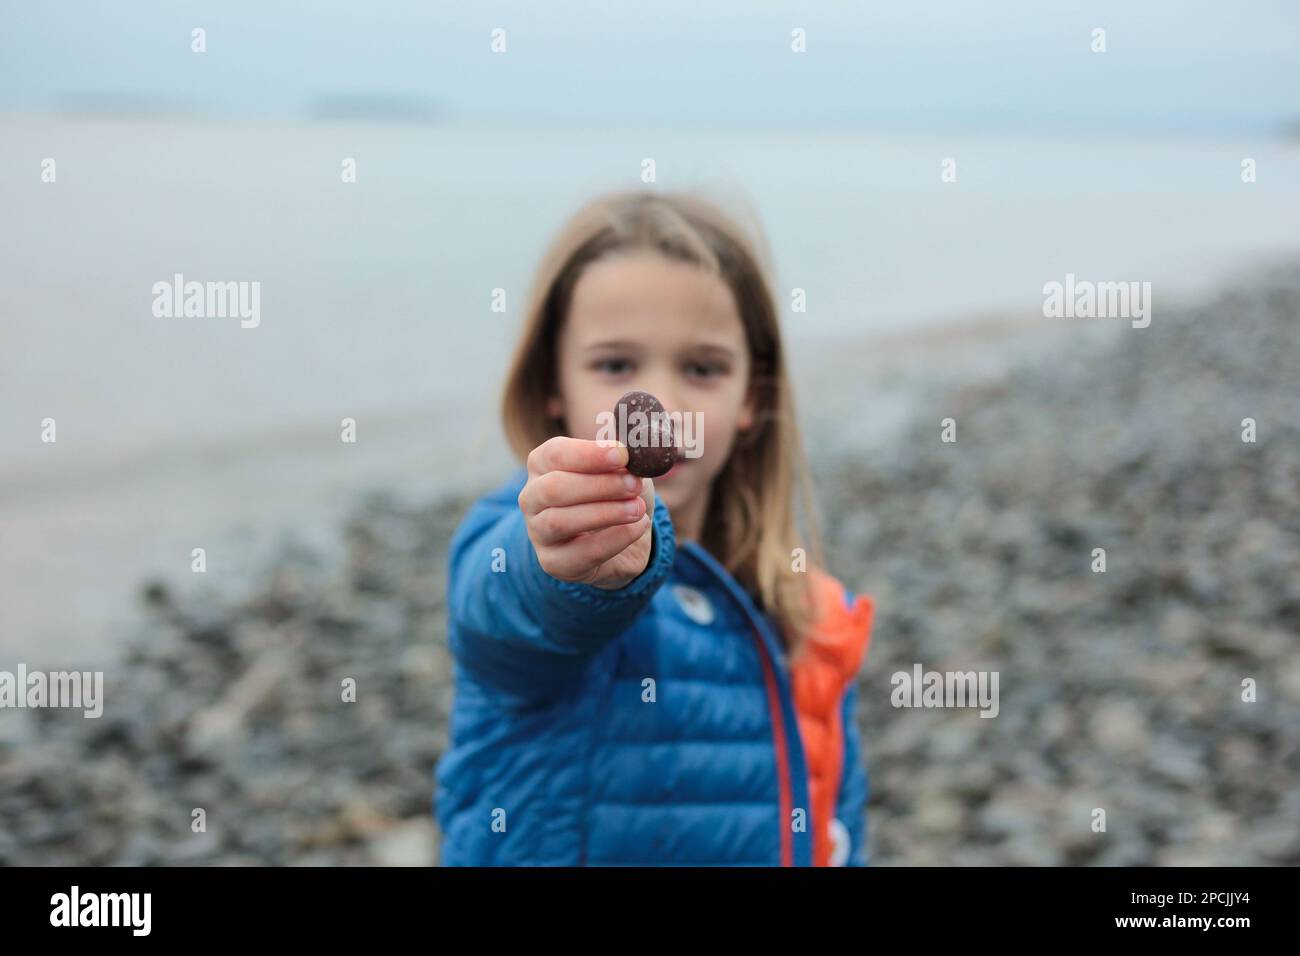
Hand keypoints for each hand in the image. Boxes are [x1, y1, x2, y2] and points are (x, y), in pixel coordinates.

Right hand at [518, 436, 656, 589]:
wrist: (623, 541)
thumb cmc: (617, 496)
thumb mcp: (624, 469)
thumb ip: (626, 456)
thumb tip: (638, 446)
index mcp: (543, 464)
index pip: (555, 454)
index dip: (589, 454)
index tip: (623, 455)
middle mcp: (532, 497)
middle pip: (554, 488)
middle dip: (599, 485)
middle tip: (634, 485)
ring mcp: (538, 532)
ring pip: (560, 521)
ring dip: (605, 513)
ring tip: (638, 508)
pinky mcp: (554, 562)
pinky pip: (581, 553)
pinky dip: (615, 539)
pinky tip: (639, 527)